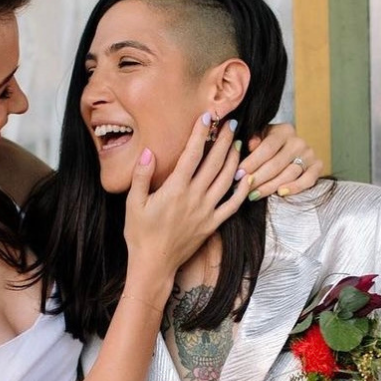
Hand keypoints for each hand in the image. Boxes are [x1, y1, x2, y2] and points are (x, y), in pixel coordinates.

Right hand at [123, 113, 247, 280]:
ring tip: (237, 143)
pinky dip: (242, 189)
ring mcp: (206, 211)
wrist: (154, 264)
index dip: (200, 133)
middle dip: (223, 140)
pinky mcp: (212, 224)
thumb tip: (149, 152)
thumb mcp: (133, 202)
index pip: (192, 154)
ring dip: (234, 159)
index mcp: (175, 189)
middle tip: (231, 123)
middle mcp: (194, 197)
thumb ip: (141, 175)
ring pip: (226, 180)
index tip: (206, 116)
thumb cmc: (140, 233)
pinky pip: (233, 205)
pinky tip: (247, 176)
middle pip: (215, 163)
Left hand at [238, 122, 322, 199]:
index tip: (238, 174)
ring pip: (289, 174)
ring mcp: (309, 154)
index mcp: (284, 130)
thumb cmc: (269, 147)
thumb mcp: (260, 139)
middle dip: (258, 178)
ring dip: (270, 186)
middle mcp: (298, 141)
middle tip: (243, 189)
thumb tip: (250, 144)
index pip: (267, 148)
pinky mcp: (317, 166)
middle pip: (276, 164)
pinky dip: (295, 187)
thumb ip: (253, 140)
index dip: (251, 162)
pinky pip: (308, 180)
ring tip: (254, 194)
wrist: (290, 152)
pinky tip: (281, 192)